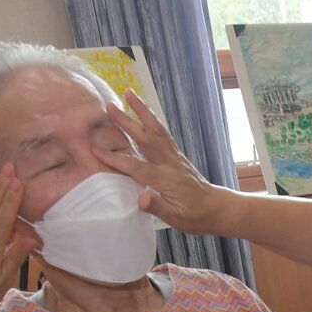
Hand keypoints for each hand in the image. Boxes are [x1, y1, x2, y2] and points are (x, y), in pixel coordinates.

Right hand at [93, 90, 230, 234]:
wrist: (215, 208)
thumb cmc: (194, 216)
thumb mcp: (176, 218)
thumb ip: (158, 207)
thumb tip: (141, 200)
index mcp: (166, 179)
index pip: (136, 166)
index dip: (115, 159)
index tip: (96, 150)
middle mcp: (169, 163)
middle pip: (146, 138)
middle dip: (127, 122)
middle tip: (110, 106)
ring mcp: (174, 156)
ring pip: (157, 129)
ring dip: (142, 111)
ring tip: (130, 93)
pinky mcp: (177, 155)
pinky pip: (163, 133)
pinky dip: (152, 120)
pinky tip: (145, 112)